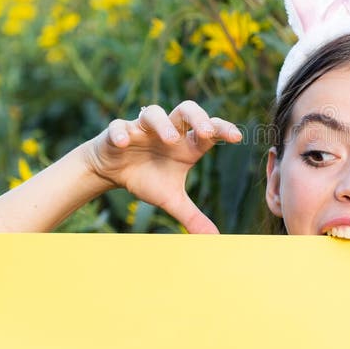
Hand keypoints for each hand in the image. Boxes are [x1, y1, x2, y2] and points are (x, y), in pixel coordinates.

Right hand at [82, 102, 241, 233]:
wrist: (112, 171)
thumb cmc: (147, 177)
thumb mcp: (171, 199)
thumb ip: (193, 216)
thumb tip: (215, 239)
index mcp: (185, 144)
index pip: (208, 130)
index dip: (222, 129)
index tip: (237, 137)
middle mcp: (168, 130)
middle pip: (186, 109)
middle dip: (197, 117)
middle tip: (205, 132)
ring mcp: (142, 128)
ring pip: (154, 113)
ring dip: (163, 124)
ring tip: (170, 140)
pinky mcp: (118, 131)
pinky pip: (119, 126)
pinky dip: (122, 132)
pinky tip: (124, 141)